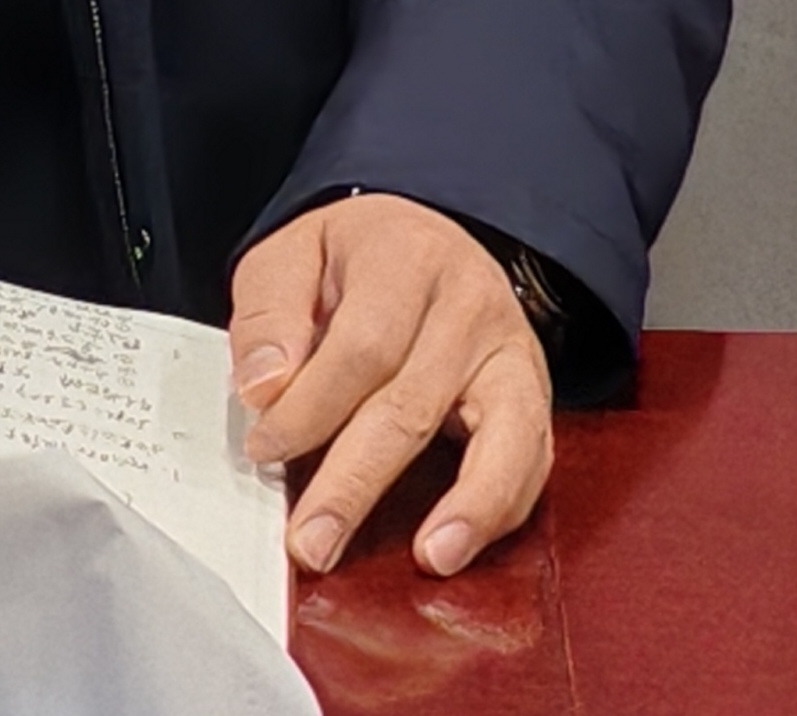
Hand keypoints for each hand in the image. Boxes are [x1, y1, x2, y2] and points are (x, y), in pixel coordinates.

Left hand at [227, 193, 552, 579]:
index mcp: (404, 255)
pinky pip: (531, 458)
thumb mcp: (293, 255)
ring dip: (463, 506)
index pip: (360, 347)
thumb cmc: (351, 259)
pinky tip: (460, 544)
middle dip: (357, 483)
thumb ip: (270, 315)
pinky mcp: (532, 392)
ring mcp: (511, 350)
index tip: (264, 448)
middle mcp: (468, 302)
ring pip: (498, 436)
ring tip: (430, 558)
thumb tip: (265, 388)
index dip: (309, 409)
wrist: (423, 238)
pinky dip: (499, 507)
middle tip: (313, 542)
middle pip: (414, 404)